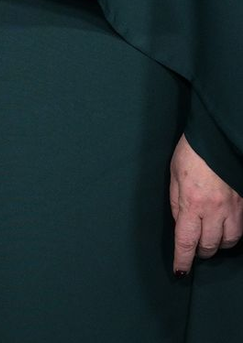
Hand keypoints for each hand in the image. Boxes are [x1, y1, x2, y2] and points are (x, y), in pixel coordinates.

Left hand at [170, 133, 242, 273]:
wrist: (217, 140)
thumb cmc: (189, 154)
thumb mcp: (174, 177)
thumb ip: (177, 204)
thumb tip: (180, 226)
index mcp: (192, 203)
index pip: (186, 241)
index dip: (183, 260)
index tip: (180, 271)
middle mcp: (214, 210)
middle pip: (209, 245)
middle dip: (199, 251)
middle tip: (192, 249)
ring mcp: (232, 208)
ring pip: (229, 242)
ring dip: (217, 246)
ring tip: (208, 241)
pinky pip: (240, 230)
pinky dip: (231, 235)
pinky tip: (223, 231)